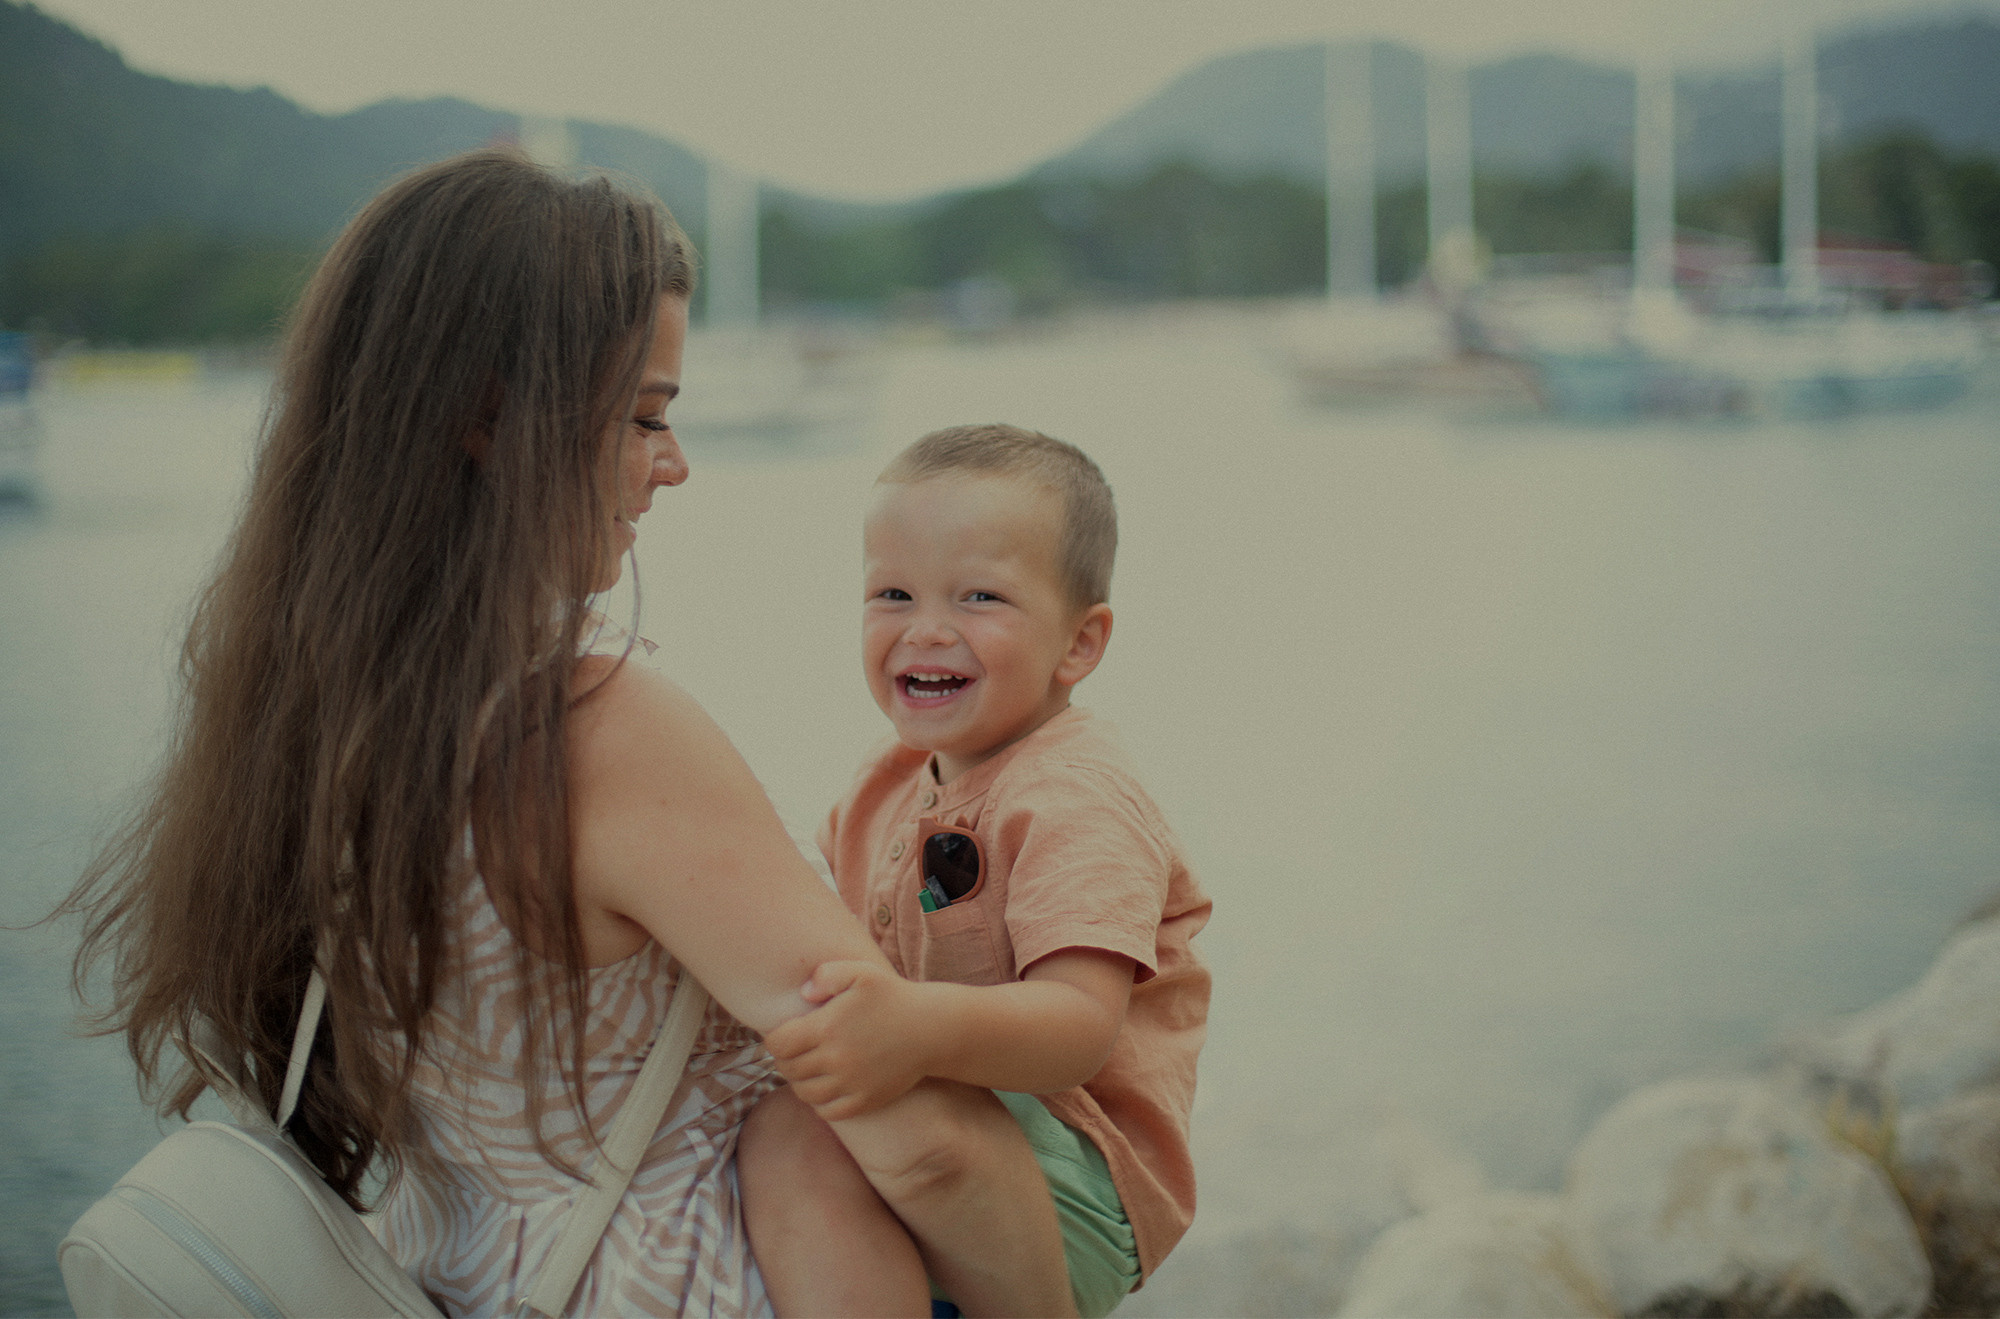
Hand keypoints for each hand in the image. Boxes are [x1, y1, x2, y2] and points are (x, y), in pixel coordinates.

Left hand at [762, 960, 944, 1120]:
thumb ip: (826, 974)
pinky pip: (828, 1111)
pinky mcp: (865, 1100)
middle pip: (788, 1069)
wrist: (932, 1029)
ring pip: (805, 1093)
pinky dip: (820, 1103)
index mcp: (826, 1027)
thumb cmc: (893, 996)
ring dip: (800, 1082)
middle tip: (796, 1051)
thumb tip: (803, 993)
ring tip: (808, 1069)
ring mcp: (850, 1083)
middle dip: (786, 1060)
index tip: (786, 1033)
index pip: (778, 1044)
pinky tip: (826, 1088)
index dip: (775, 1039)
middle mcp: (835, 1059)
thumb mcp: (861, 972)